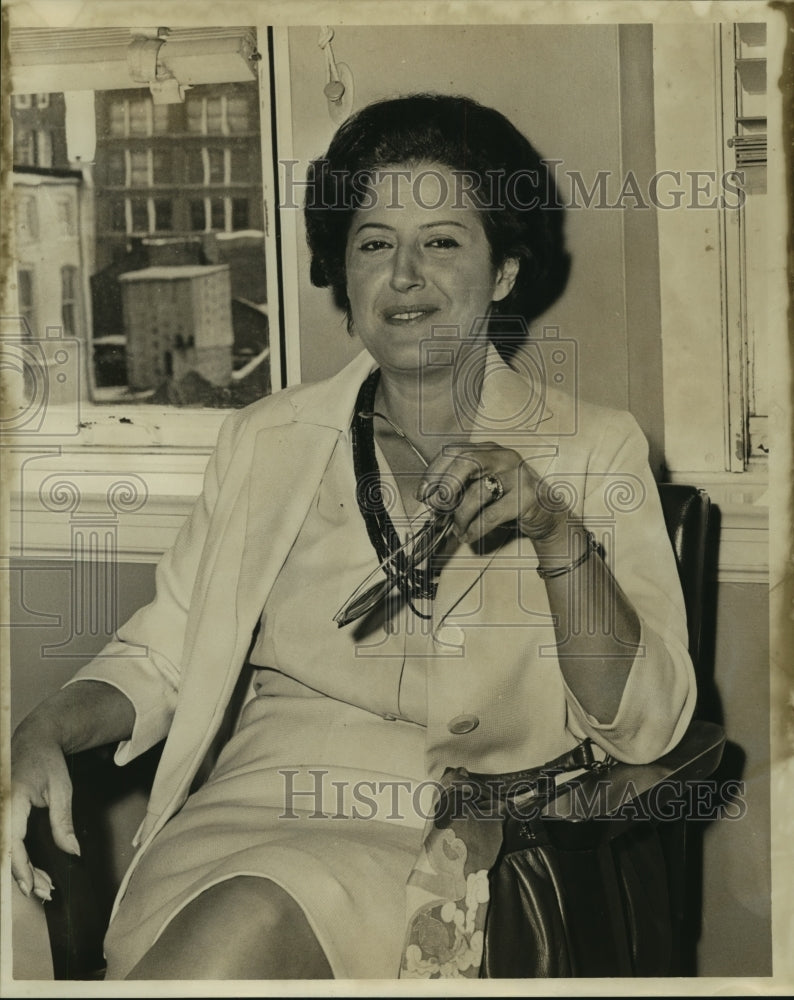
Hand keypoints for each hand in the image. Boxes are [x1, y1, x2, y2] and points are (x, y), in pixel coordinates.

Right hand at [10, 722, 80, 900]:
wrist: (35, 739)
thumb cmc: (47, 761)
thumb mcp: (62, 790)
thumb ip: (63, 823)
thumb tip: (73, 852)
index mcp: (12, 800)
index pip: (11, 842)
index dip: (21, 867)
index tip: (33, 886)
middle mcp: (0, 807)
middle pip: (5, 851)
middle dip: (23, 874)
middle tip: (45, 891)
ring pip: (4, 849)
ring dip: (20, 869)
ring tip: (42, 884)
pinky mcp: (2, 814)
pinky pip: (6, 841)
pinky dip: (17, 857)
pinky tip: (31, 870)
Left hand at [416, 441, 562, 544]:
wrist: (546, 514)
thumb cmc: (507, 499)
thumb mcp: (483, 485)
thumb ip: (460, 486)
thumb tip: (430, 500)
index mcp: (488, 449)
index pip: (454, 451)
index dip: (434, 471)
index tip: (422, 494)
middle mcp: (503, 456)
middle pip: (466, 461)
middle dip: (446, 485)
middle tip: (438, 507)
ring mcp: (517, 475)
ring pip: (477, 492)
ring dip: (461, 516)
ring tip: (457, 529)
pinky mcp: (527, 497)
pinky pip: (491, 514)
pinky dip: (475, 528)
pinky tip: (469, 535)